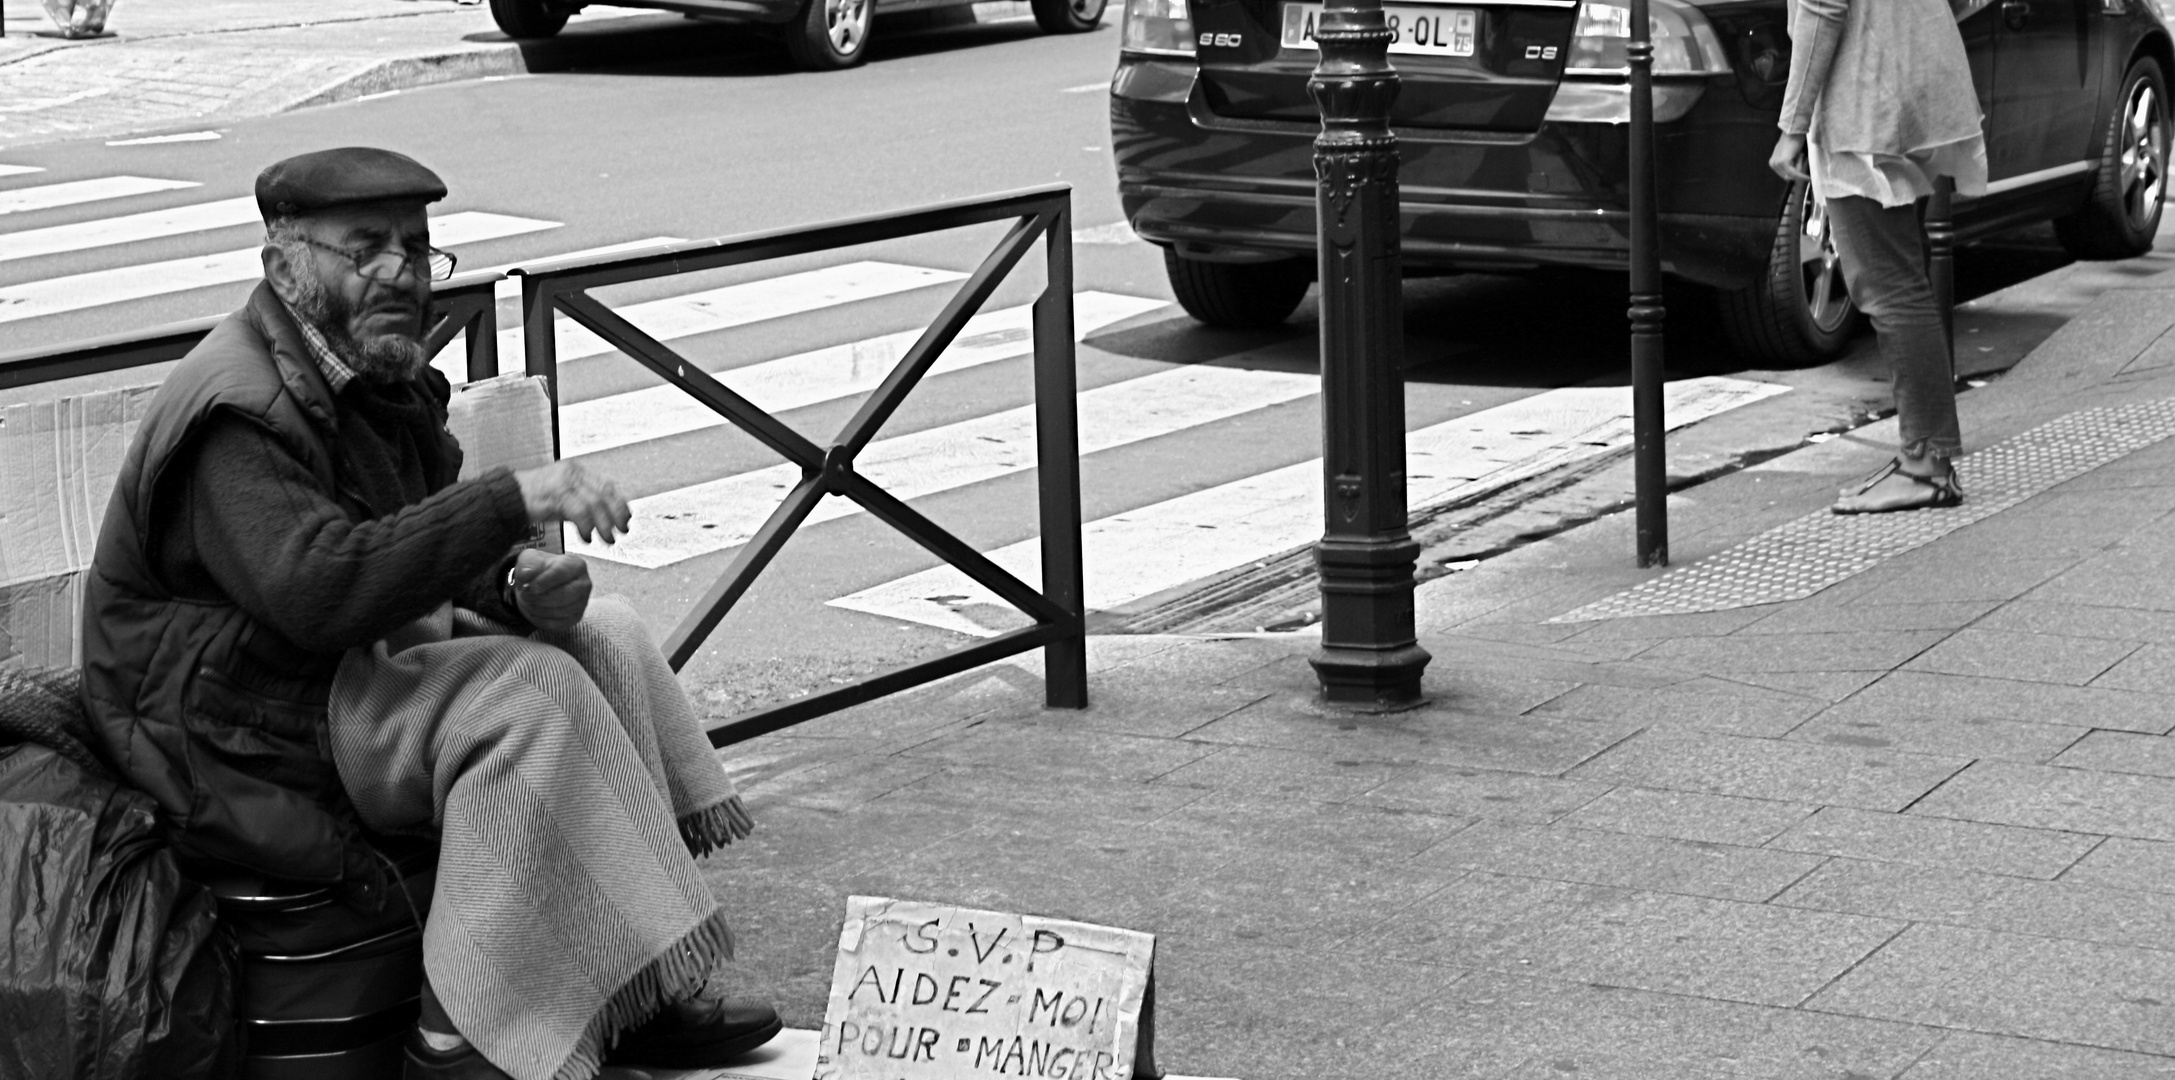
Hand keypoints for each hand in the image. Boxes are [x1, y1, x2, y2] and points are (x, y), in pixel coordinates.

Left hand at [510, 548, 590, 630]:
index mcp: (576, 565)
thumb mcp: (531, 559)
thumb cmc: (539, 568)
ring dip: (537, 609)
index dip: (543, 581)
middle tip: (525, 595)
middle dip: (540, 598)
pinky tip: (533, 610)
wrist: (544, 582)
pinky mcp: (575, 618)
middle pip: (564, 595)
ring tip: (528, 600)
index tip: (529, 587)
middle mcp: (584, 584)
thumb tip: (526, 573)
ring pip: (559, 612)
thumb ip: (527, 563)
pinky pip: (556, 624)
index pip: (561, 573)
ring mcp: (582, 602)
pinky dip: (540, 619)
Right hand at [513, 460, 630, 544]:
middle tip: (622, 531)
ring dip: (604, 525)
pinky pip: (579, 511)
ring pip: (595, 503)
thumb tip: (606, 516)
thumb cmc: (533, 500)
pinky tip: (586, 537)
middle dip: (617, 514)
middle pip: (604, 493)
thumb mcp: (563, 499)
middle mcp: (572, 473)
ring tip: (607, 539)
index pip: (607, 485)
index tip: (627, 517)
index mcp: (576, 471)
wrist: (506, 499)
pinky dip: (586, 527)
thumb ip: (583, 503)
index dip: (620, 502)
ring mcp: (564, 482)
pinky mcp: (555, 494)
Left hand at [1769, 132, 1809, 182]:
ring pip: (1791, 175)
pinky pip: (1794, 173)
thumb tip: (1796, 176)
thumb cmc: (1794, 141)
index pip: (1784, 175)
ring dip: (1799, 170)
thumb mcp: (1792, 156)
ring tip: (1801, 156)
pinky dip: (1801, 176)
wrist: (1794, 131)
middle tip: (1801, 159)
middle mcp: (1773, 164)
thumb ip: (1792, 166)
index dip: (1794, 175)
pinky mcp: (1783, 162)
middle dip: (1797, 172)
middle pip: (1787, 176)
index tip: (1804, 178)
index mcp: (1773, 162)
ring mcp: (1777, 163)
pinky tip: (1807, 177)